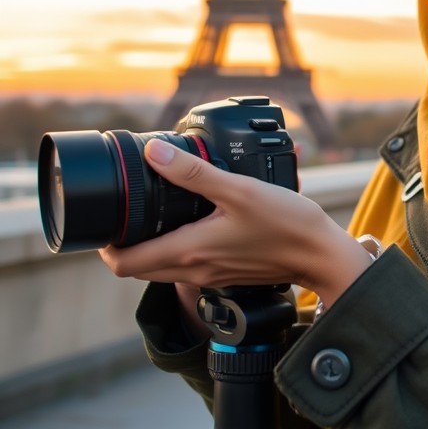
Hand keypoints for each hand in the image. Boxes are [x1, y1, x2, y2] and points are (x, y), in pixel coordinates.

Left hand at [99, 138, 371, 307]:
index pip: (125, 264)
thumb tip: (154, 154)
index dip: (104, 247)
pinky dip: (178, 247)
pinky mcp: (226, 272)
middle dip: (122, 245)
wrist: (322, 255)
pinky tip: (195, 220)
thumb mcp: (239, 190)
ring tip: (154, 213)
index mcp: (189, 251)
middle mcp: (194, 269)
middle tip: (124, 214)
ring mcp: (210, 274)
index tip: (104, 221)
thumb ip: (193, 173)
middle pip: (138, 269)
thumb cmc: (286, 225)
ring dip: (149, 246)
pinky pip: (188, 265)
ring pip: (162, 268)